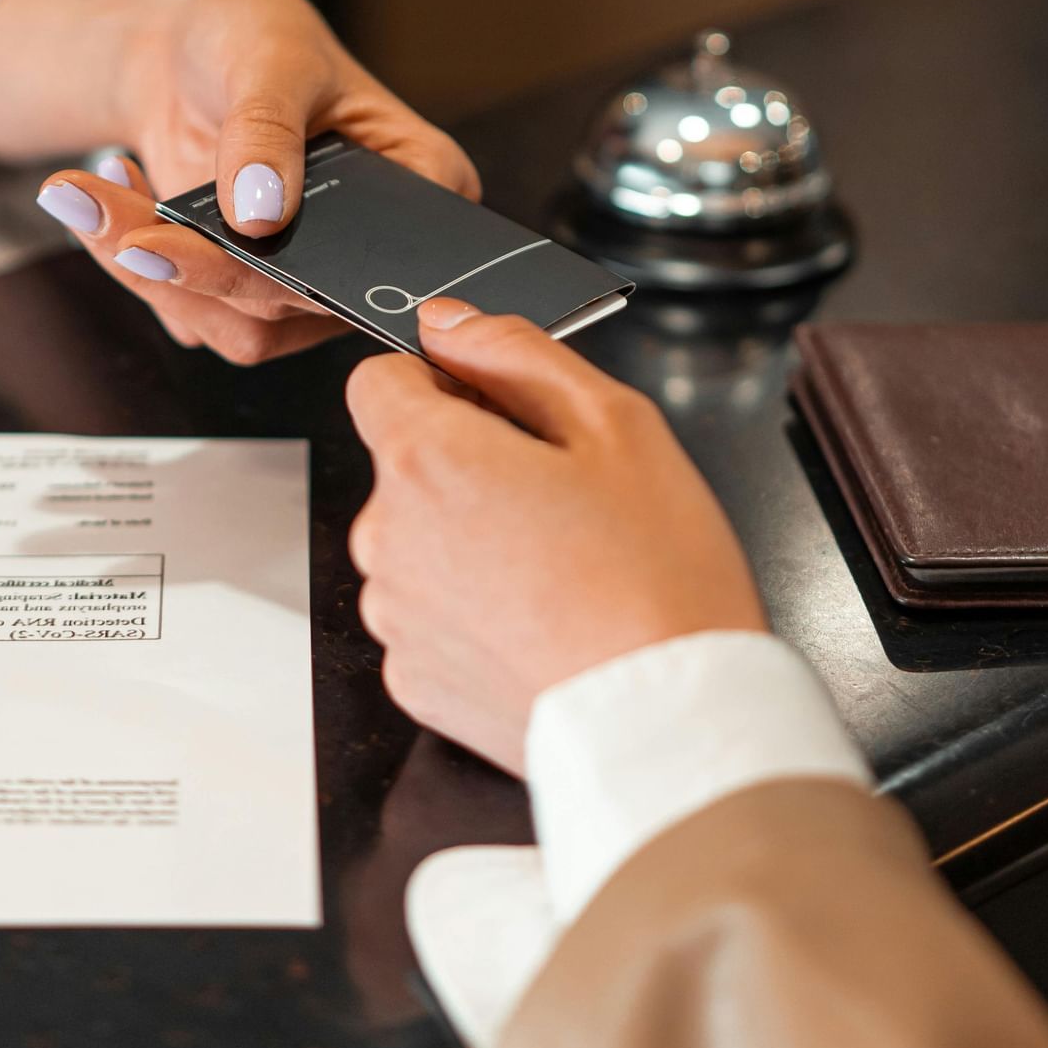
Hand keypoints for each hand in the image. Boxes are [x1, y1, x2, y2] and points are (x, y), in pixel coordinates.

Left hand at [0, 0, 478, 364]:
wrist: (182, 43)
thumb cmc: (252, 31)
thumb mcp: (270, 55)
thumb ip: (267, 129)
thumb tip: (262, 216)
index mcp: (421, 181)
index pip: (385, 256)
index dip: (307, 268)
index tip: (219, 241)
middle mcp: (371, 246)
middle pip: (297, 300)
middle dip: (199, 268)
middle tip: (125, 230)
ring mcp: (305, 275)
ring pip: (238, 326)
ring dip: (153, 276)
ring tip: (93, 198)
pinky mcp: (242, 288)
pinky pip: (191, 312)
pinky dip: (135, 266)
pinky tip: (109, 198)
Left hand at [345, 301, 764, 775]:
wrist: (669, 725)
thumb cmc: (656, 579)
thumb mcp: (613, 422)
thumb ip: (515, 351)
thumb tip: (448, 322)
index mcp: (426, 459)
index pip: (378, 379)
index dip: (441, 381)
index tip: (499, 409)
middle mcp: (386, 536)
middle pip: (404, 464)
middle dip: (467, 464)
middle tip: (562, 500)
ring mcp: (394, 615)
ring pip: (416, 540)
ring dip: (467, 539)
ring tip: (561, 570)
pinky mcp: (412, 678)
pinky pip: (429, 614)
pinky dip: (472, 610)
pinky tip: (542, 622)